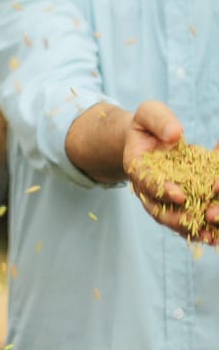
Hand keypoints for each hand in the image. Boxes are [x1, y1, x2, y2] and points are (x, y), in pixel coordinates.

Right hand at [124, 101, 218, 243]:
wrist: (147, 139)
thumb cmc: (149, 125)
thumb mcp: (150, 113)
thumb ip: (159, 120)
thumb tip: (175, 134)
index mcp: (138, 167)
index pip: (146, 182)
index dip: (161, 189)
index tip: (179, 195)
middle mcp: (147, 189)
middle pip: (159, 210)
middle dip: (179, 218)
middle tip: (201, 217)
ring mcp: (161, 200)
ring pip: (172, 221)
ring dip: (191, 229)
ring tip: (210, 236)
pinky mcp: (177, 205)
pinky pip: (187, 222)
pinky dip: (199, 230)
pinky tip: (214, 236)